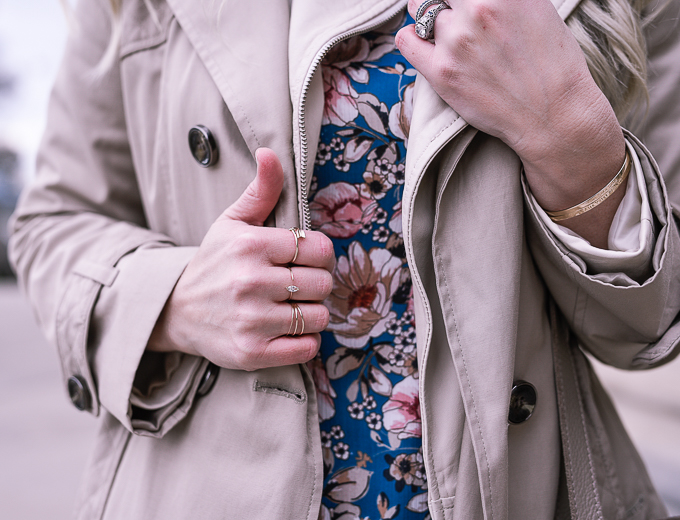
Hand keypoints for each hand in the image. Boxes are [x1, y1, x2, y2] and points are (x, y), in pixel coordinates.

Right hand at [148, 148, 334, 370]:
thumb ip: (260, 190)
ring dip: (312, 313)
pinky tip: (289, 329)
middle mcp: (250, 282)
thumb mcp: (231, 222)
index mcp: (250, 245)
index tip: (305, 259)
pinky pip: (308, 347)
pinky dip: (306, 340)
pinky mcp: (252, 352)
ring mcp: (251, 320)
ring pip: (319, 316)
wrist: (177, 311)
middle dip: (317, 283)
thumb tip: (270, 152)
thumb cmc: (213, 263)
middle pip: (323, 283)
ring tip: (292, 307)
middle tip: (299, 285)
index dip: (319, 255)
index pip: (319, 248)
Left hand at [397, 0, 626, 246]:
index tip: (463, 5)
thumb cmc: (552, 63)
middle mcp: (476, 8)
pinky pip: (406, 39)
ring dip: (430, 18)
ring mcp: (456, 40)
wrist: (552, 113)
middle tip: (456, 15)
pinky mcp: (441, 71)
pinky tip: (425, 44)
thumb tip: (478, 0)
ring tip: (449, 35)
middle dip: (447, 1)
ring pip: (420, 8)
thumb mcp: (536, 7)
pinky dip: (412, 37)